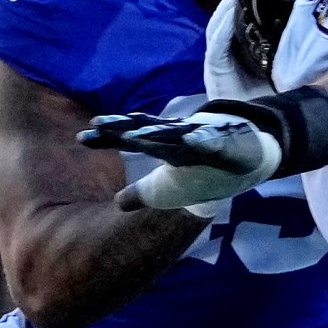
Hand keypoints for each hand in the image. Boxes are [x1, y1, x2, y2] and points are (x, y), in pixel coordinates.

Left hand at [83, 110, 282, 213]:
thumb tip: (117, 203)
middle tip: (97, 125)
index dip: (107, 139)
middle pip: (146, 132)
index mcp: (162, 147)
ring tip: (134, 133)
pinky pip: (212, 143)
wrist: (247, 160)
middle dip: (123, 129)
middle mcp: (177, 139)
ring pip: (176, 135)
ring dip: (156, 132)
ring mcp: (200, 139)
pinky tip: (191, 140)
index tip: (81, 139)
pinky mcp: (224, 146)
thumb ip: (142, 193)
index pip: (129, 140)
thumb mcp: (168, 188)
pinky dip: (202, 141)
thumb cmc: (203, 173)